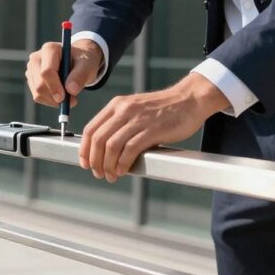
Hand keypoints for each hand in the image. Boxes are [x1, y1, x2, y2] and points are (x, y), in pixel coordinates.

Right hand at [25, 40, 103, 107]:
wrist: (77, 61)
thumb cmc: (82, 61)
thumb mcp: (87, 65)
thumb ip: (80, 75)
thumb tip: (71, 90)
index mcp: (50, 49)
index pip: (46, 72)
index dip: (54, 87)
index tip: (64, 98)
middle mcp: (36, 58)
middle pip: (39, 85)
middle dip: (54, 97)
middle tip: (72, 101)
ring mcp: (31, 70)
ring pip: (37, 93)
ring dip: (54, 101)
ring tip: (69, 96)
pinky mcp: (32, 80)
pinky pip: (38, 97)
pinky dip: (51, 101)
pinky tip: (61, 95)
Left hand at [79, 73, 229, 181]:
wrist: (190, 99)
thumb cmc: (164, 108)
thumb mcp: (135, 109)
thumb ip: (120, 124)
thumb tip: (105, 149)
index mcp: (116, 105)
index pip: (90, 129)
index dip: (84, 149)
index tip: (85, 162)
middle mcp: (124, 110)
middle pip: (98, 139)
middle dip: (94, 160)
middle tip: (98, 173)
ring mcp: (138, 119)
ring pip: (111, 146)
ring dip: (108, 165)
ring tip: (111, 175)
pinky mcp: (152, 129)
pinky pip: (130, 149)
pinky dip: (123, 163)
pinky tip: (123, 170)